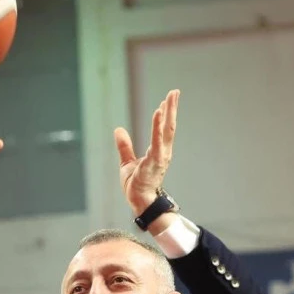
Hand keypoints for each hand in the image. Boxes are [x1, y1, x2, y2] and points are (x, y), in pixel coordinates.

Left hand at [114, 89, 179, 215]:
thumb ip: (125, 146)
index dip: (166, 114)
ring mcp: (160, 156)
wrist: (139, 201)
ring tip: (170, 98)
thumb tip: (119, 130)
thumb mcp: (127, 162)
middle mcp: (163, 152)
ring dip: (169, 113)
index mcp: (158, 153)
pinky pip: (157, 139)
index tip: (167, 100)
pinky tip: (159, 112)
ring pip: (166, 130)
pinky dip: (158, 125)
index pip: (164, 130)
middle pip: (169, 126)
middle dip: (172, 109)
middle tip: (175, 92)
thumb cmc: (136, 185)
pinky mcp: (155, 160)